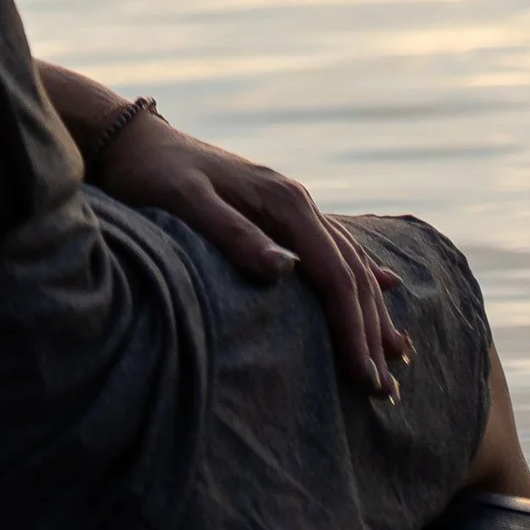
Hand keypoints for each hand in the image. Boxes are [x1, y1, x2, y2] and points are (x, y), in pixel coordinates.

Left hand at [94, 112, 414, 399]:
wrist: (132, 141)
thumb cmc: (152, 174)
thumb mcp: (184, 201)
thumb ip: (232, 233)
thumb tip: (286, 270)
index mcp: (284, 201)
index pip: (334, 273)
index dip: (352, 326)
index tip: (364, 374)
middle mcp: (296, 202)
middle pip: (351, 273)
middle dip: (372, 330)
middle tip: (386, 389)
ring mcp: (289, 206)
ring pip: (349, 263)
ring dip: (373, 311)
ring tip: (397, 355)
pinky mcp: (277, 214)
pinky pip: (333, 249)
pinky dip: (361, 276)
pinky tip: (383, 287)